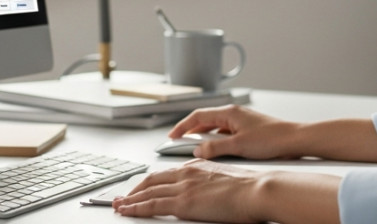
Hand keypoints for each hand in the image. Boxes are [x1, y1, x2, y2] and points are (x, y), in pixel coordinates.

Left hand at [113, 160, 263, 221]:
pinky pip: (152, 205)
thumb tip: (206, 190)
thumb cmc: (250, 187)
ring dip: (130, 199)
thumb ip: (210, 181)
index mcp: (198, 167)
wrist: (258, 189)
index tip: (142, 187)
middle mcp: (187, 173)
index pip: (166, 173)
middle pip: (152, 179)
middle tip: (123, 196)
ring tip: (118, 205)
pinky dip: (136, 207)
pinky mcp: (184, 203)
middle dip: (135, 189)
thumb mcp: (226, 178)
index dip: (150, 181)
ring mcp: (184, 187)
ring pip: (147, 191)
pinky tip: (127, 210)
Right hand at [168, 105, 303, 159]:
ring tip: (194, 147)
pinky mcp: (247, 129)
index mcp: (229, 112)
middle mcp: (234, 113)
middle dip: (190, 131)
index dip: (183, 126)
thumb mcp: (238, 146)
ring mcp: (241, 120)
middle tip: (178, 142)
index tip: (172, 135)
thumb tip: (198, 151)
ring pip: (215, 127)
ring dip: (203, 136)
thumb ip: (215, 148)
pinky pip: (224, 132)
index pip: (198, 116)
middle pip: (205, 120)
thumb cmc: (271, 138)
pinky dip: (215, 140)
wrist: (294, 139)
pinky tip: (215, 150)